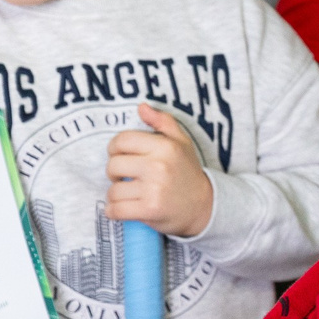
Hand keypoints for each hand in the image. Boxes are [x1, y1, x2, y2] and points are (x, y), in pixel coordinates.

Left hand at [105, 105, 214, 236]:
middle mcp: (159, 166)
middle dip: (115, 173)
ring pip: (113, 190)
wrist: (205, 206)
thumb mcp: (182, 143)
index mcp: (165, 146)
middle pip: (113, 165)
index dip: (116, 149)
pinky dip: (115, 212)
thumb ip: (163, 122)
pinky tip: (125, 209)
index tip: (123, 156)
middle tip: (127, 177)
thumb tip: (141, 107)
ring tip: (131, 194)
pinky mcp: (149, 210)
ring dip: (117, 195)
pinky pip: (115, 210)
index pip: (122, 141)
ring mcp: (154, 189)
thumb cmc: (187, 172)